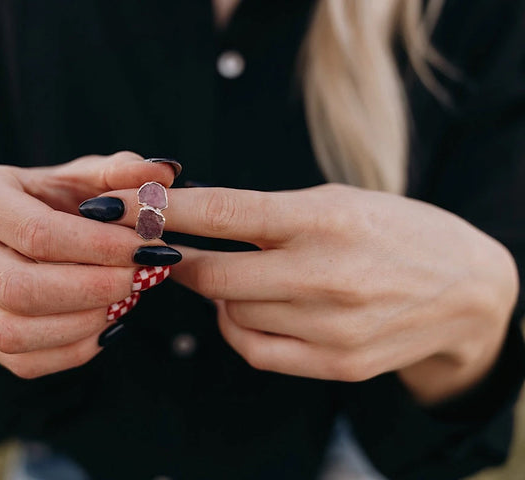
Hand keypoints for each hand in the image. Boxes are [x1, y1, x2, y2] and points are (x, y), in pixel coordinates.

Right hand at [0, 152, 177, 377]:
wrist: (24, 228)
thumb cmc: (59, 198)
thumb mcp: (89, 177)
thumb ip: (125, 173)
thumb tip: (165, 174)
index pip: (37, 232)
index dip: (98, 247)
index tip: (148, 247)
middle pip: (17, 288)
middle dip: (91, 289)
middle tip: (141, 278)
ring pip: (12, 333)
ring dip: (81, 324)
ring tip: (125, 301)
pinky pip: (20, 361)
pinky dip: (72, 351)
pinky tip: (107, 327)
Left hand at [99, 183, 518, 402]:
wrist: (464, 289)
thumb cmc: (392, 232)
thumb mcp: (336, 201)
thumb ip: (268, 215)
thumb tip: (191, 227)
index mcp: (324, 218)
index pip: (223, 211)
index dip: (162, 210)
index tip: (122, 206)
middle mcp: (327, 274)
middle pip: (212, 274)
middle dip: (176, 261)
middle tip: (162, 249)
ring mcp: (332, 326)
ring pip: (229, 313)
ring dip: (217, 293)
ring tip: (237, 275)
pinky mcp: (337, 364)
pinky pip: (254, 349)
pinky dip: (237, 327)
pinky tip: (250, 308)